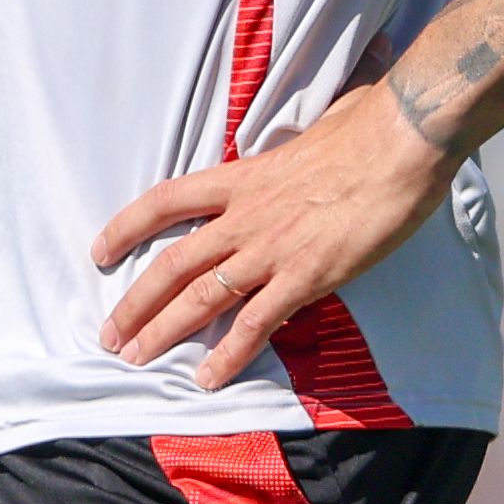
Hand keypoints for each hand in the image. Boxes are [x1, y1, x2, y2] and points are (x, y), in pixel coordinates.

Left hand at [92, 83, 451, 389]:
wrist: (403, 140)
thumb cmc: (368, 125)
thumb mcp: (314, 128)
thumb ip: (299, 147)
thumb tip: (317, 135)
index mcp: (245, 177)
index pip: (168, 201)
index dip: (128, 227)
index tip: (101, 250)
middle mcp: (246, 215)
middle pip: (172, 263)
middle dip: (135, 303)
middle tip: (110, 334)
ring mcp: (272, 248)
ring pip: (201, 297)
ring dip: (163, 332)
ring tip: (136, 358)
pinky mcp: (306, 275)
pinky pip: (256, 323)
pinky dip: (229, 355)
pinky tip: (208, 378)